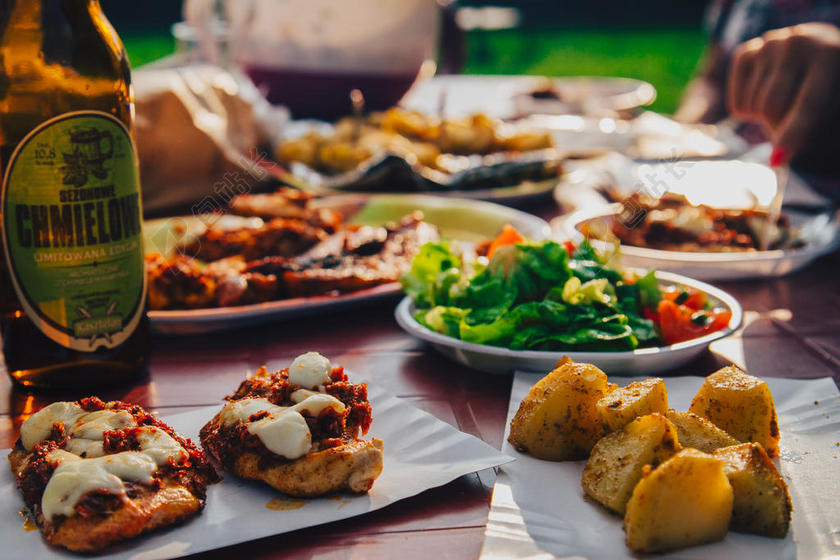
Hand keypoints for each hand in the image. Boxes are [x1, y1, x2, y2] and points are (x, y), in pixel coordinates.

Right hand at [728, 23, 839, 160]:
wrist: (817, 53)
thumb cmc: (829, 88)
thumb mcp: (831, 106)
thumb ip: (808, 128)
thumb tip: (777, 158)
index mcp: (829, 54)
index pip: (806, 104)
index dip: (792, 134)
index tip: (777, 161)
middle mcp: (797, 42)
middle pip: (769, 108)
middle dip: (778, 125)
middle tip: (793, 119)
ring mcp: (768, 44)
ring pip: (752, 107)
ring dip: (764, 116)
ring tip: (784, 99)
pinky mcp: (746, 52)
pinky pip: (737, 102)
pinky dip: (748, 109)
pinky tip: (765, 92)